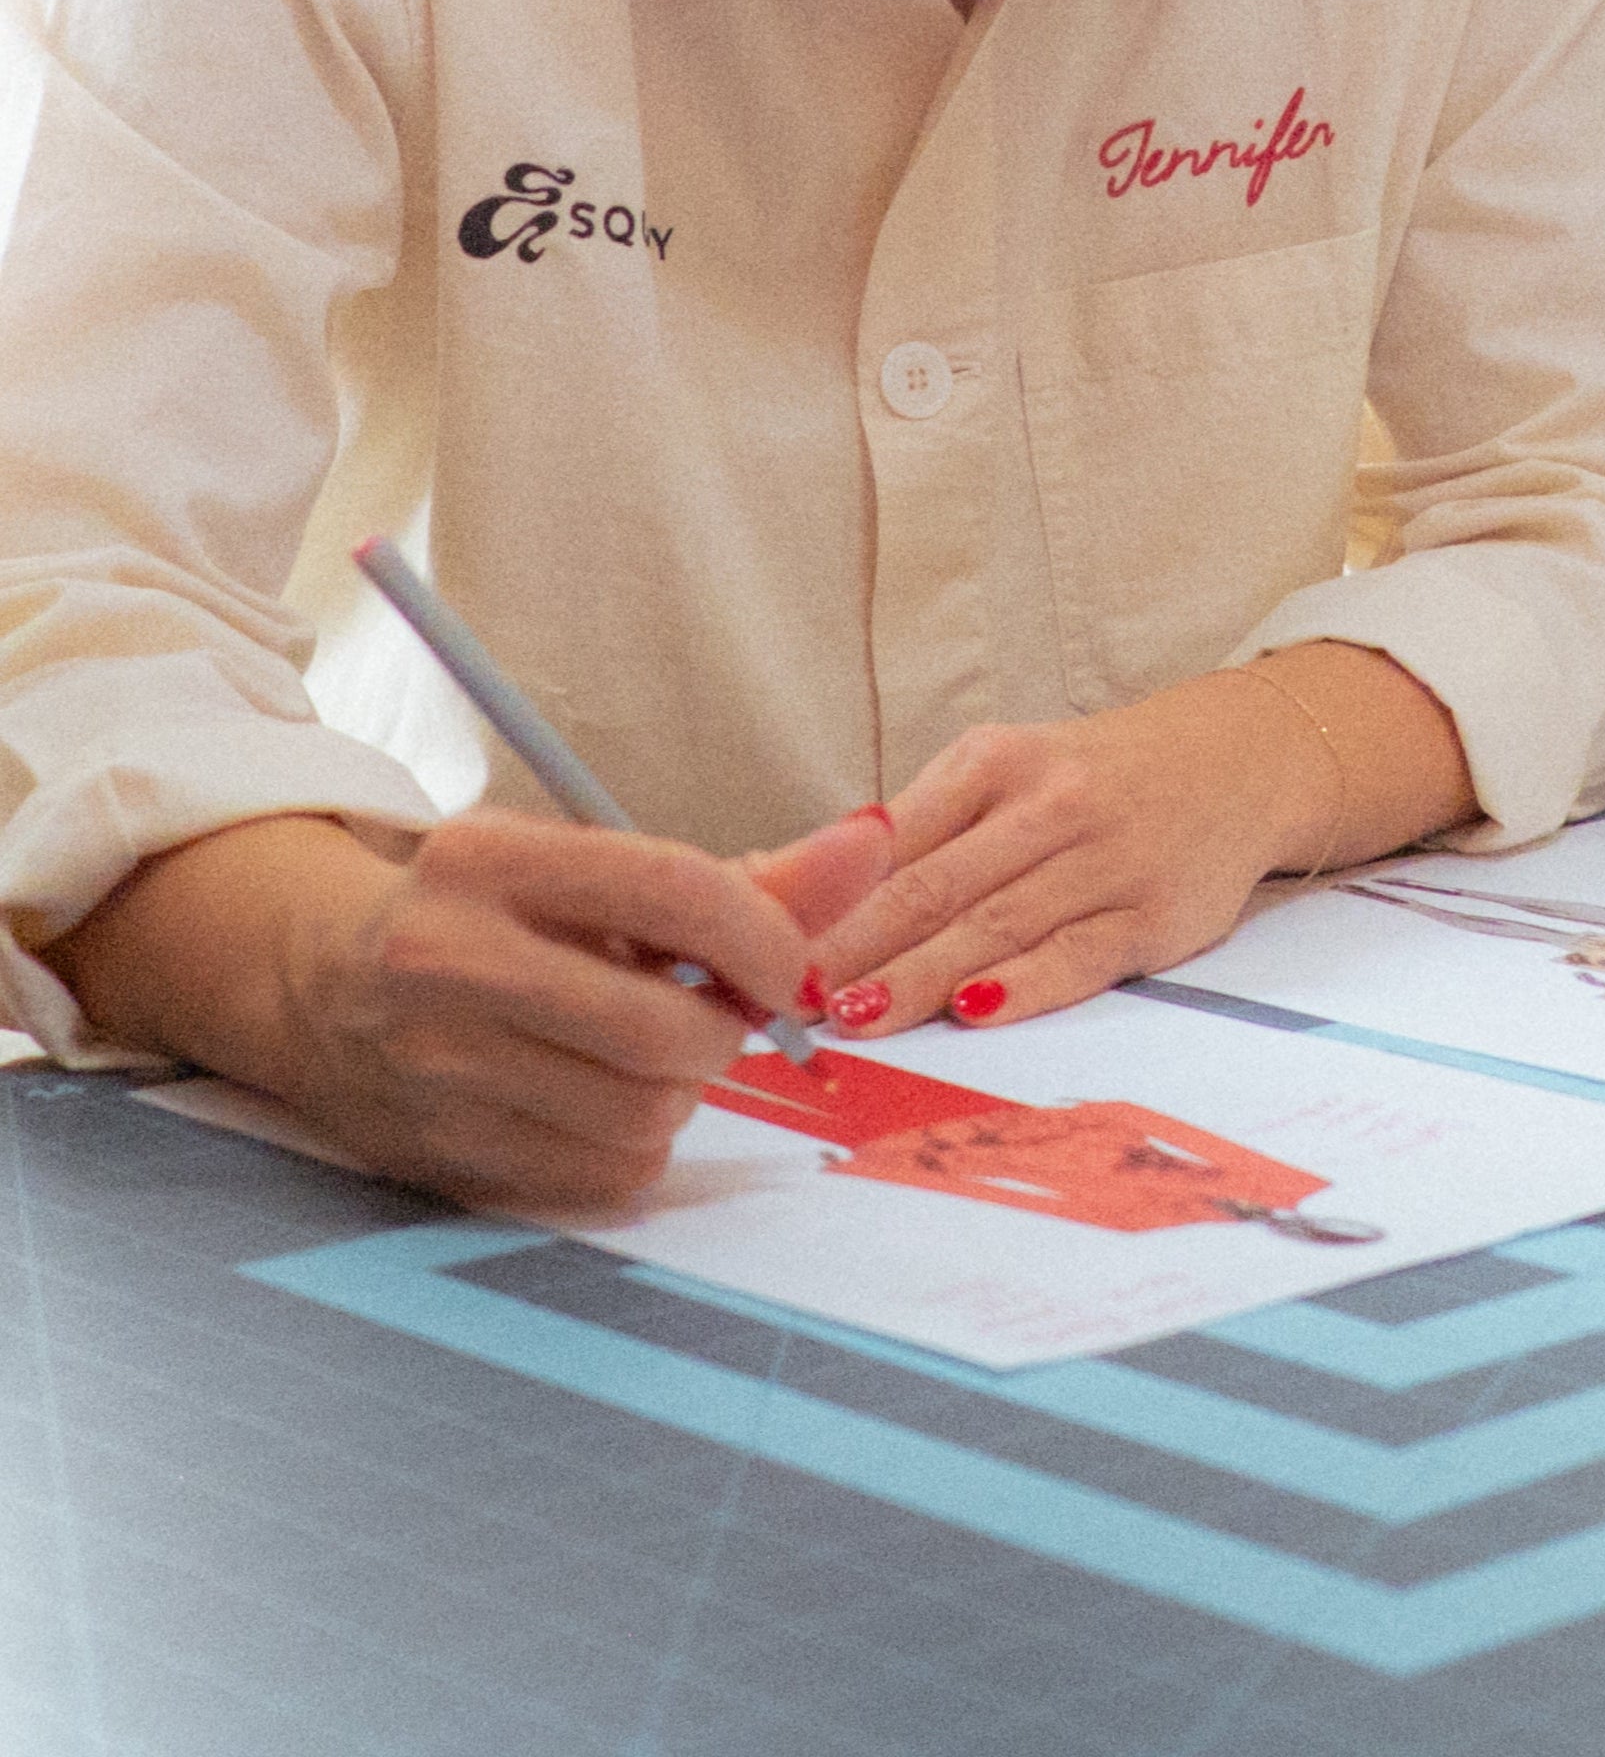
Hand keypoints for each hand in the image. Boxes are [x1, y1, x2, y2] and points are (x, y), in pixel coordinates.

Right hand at [49, 800, 896, 1213]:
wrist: (315, 981)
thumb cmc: (494, 914)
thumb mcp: (593, 872)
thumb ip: (743, 875)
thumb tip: (877, 842)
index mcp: (491, 860)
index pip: (677, 892)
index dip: (765, 938)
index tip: (785, 965)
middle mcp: (447, 959)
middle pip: (667, 1027)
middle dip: (723, 1028)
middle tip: (709, 1009)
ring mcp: (433, 1065)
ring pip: (642, 1111)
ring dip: (678, 1090)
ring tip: (638, 1050)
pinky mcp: (437, 1152)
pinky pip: (601, 1174)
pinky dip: (631, 1145)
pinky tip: (595, 1100)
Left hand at [798, 646, 1473, 1040]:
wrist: (1235, 761)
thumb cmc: (1090, 782)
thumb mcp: (999, 778)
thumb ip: (903, 837)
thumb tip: (767, 880)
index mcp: (996, 760)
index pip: (891, 836)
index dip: (821, 893)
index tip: (755, 939)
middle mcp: (1050, 802)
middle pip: (934, 884)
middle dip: (853, 944)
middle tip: (781, 994)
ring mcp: (1106, 858)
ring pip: (996, 924)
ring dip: (918, 975)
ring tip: (851, 1016)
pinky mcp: (1153, 915)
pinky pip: (1078, 955)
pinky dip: (1024, 986)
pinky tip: (975, 1014)